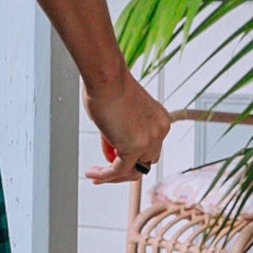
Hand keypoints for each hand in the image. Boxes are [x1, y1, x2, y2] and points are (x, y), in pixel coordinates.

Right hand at [83, 69, 170, 184]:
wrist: (106, 76)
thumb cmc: (108, 84)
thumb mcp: (119, 112)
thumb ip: (119, 131)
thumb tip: (112, 149)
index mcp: (159, 120)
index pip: (149, 148)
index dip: (131, 156)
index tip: (113, 159)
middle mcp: (159, 131)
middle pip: (145, 162)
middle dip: (124, 169)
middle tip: (105, 172)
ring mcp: (149, 140)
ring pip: (133, 171)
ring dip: (113, 176)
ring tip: (95, 176)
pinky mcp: (134, 147)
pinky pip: (118, 171)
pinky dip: (104, 176)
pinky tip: (92, 174)